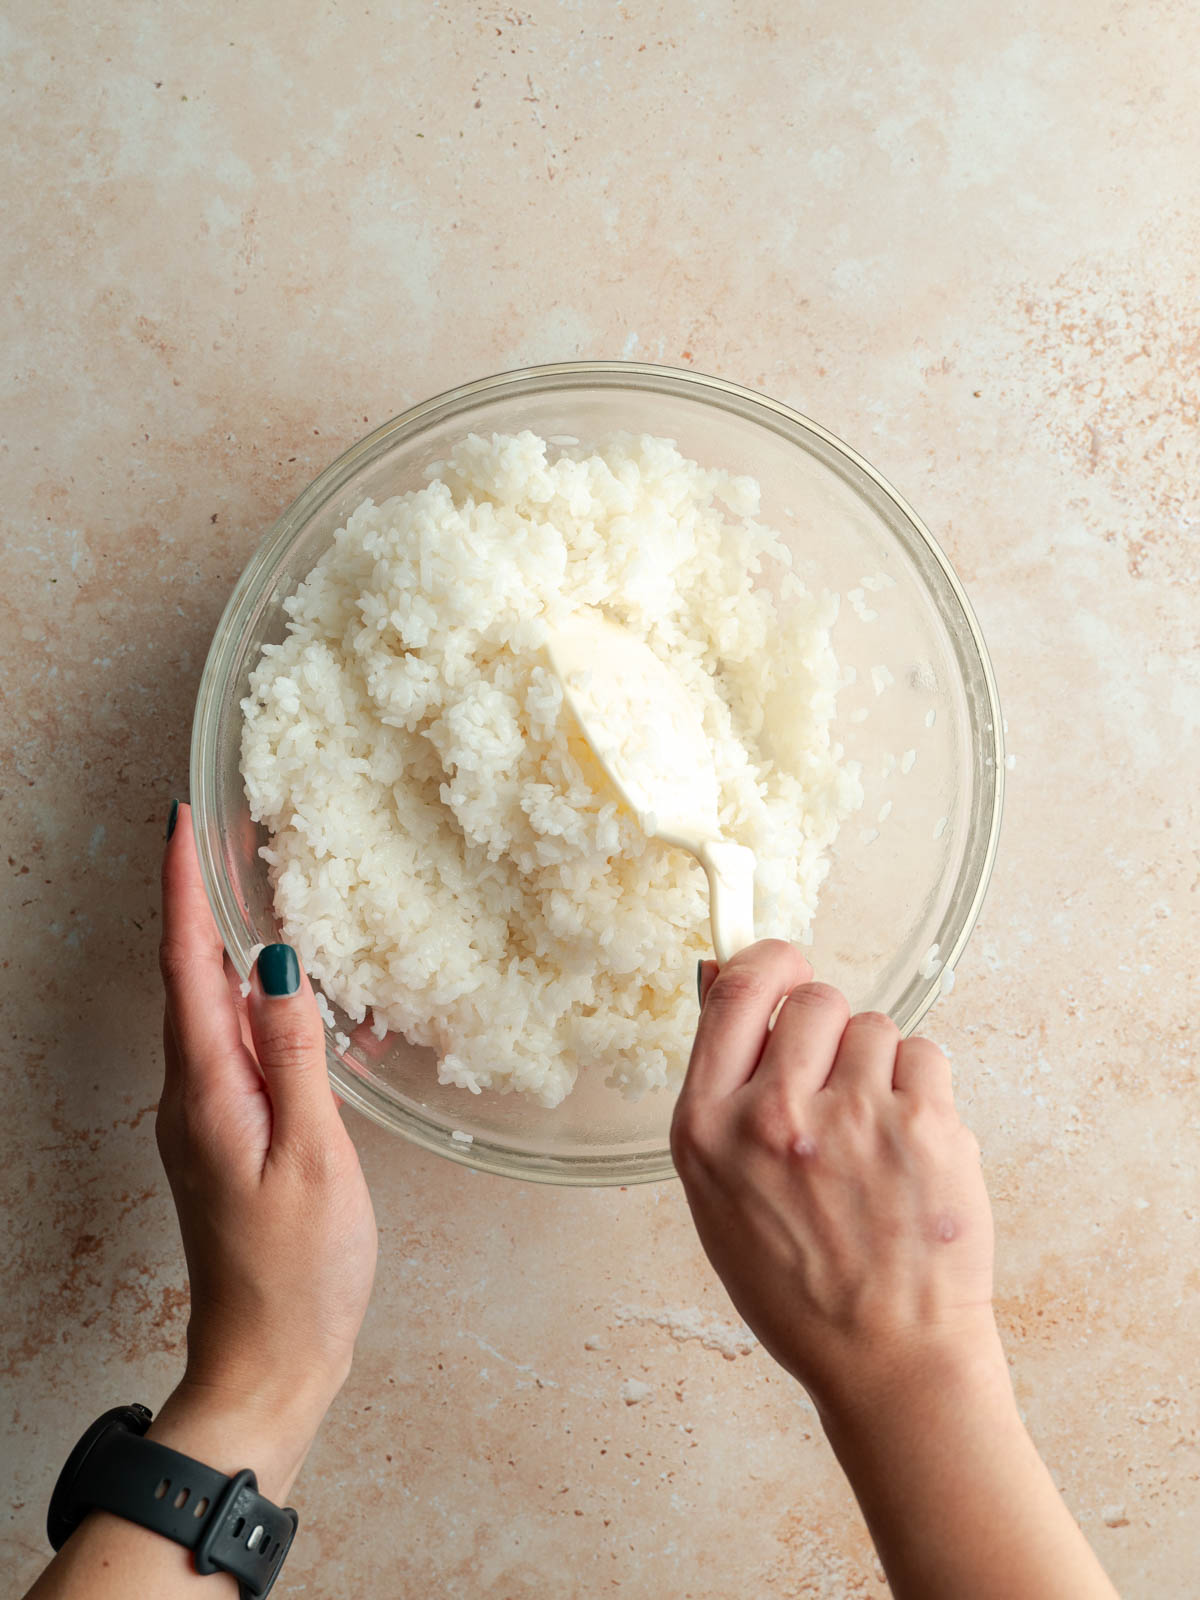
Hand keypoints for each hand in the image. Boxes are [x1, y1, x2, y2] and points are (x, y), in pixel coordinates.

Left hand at [154, 804, 376, 1497]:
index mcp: (205, 1089)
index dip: (181, 889)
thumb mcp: (312, 1154)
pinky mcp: (227, 1136)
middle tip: (225, 836)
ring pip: (212, 1012)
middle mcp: (190, 1094)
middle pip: (188, 977)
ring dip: (232, 952)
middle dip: (199, 900)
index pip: (183, 965)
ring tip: (267, 899)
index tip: (183, 821)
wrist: (270, 1360)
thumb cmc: (298, 1269)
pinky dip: (262, 1011)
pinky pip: (237, 1050)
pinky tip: (308, 1008)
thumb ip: (295, 1054)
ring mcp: (205, 1117)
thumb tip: (276, 963)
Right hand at [672, 944, 1119, 1599]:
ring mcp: (853, 1118)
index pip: (733, 995)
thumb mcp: (718, 1195)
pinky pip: (926, 1054)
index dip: (763, 962)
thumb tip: (719, 979)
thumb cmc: (799, 1287)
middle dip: (827, 1028)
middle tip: (837, 1084)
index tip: (781, 965)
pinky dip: (923, 1089)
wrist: (888, 1361)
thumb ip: (720, 1091)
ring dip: (878, 1065)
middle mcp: (775, 1115)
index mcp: (708, 1130)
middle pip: (812, 998)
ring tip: (876, 1136)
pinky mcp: (924, 1126)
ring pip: (874, 1026)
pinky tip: (911, 1146)